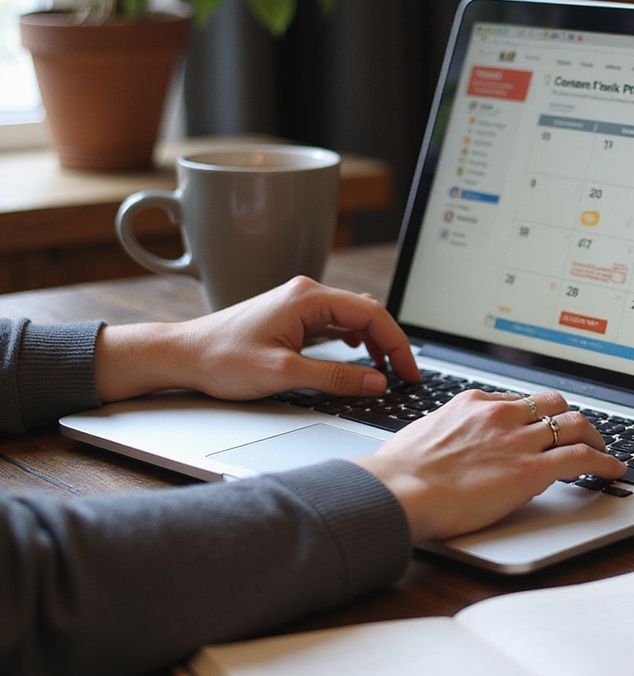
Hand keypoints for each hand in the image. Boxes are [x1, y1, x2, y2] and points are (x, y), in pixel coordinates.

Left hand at [95, 276, 418, 402]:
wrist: (182, 355)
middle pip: (367, 312)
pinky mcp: (293, 317)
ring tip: (385, 371)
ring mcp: (300, 304)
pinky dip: (354, 341)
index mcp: (308, 298)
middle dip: (390, 344)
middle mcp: (307, 294)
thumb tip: (377, 381)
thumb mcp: (283, 374)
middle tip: (404, 376)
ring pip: (353, 318)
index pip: (372, 313)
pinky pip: (337, 323)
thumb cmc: (222, 360)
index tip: (409, 372)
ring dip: (373, 342)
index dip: (397, 344)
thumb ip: (335, 377)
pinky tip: (357, 358)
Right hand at [354, 390, 626, 541]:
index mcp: (473, 403)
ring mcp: (518, 441)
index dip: (537, 415)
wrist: (399, 490)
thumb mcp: (425, 435)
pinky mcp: (531, 470)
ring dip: (595, 437)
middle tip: (580, 433)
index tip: (544, 426)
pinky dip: (604, 462)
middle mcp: (500, 415)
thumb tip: (453, 443)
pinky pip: (581, 457)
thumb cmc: (399, 472)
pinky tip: (612, 470)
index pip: (519, 401)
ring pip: (575, 424)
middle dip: (571, 417)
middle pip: (554, 403)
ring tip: (603, 451)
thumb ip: (449, 432)